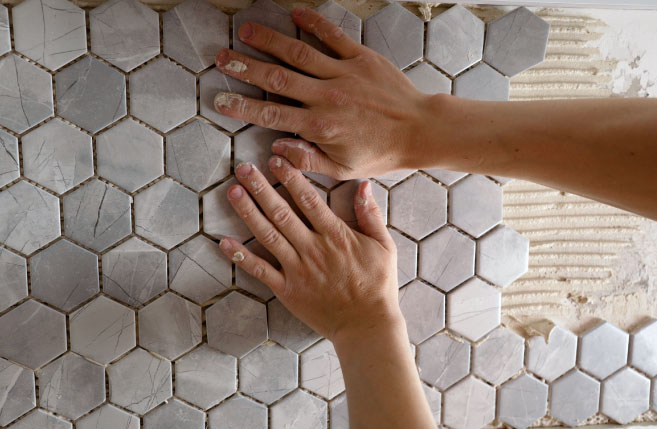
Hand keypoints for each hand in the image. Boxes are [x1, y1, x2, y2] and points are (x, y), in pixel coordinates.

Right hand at [213, 7, 435, 179]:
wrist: (420, 131)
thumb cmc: (382, 153)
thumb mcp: (343, 169)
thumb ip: (308, 160)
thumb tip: (276, 151)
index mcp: (320, 126)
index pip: (272, 115)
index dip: (242, 107)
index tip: (221, 99)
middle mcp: (327, 97)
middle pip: (277, 79)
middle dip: (246, 68)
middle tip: (222, 58)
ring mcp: (344, 73)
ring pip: (298, 53)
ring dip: (269, 41)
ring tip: (246, 31)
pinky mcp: (361, 58)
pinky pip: (333, 36)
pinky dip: (313, 23)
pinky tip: (294, 13)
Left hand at [218, 156, 401, 340]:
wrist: (367, 325)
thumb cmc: (378, 285)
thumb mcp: (384, 246)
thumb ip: (370, 215)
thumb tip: (364, 185)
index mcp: (335, 235)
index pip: (309, 200)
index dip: (291, 178)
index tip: (276, 160)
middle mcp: (313, 248)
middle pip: (282, 212)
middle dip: (261, 187)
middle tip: (244, 168)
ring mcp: (298, 269)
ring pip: (268, 235)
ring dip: (248, 212)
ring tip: (233, 191)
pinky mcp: (287, 290)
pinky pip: (261, 271)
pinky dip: (241, 257)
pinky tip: (225, 242)